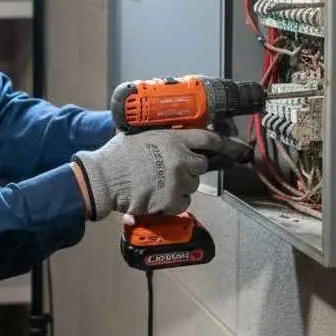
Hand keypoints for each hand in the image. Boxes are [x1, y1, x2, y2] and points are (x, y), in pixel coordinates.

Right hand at [72, 129, 248, 221]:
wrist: (104, 179)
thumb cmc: (116, 155)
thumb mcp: (137, 134)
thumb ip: (157, 136)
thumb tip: (161, 133)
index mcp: (173, 139)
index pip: (207, 138)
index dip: (221, 142)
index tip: (231, 145)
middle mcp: (180, 159)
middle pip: (201, 165)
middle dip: (191, 168)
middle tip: (174, 170)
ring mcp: (178, 181)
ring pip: (192, 185)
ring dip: (182, 186)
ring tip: (161, 184)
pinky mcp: (171, 201)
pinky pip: (183, 203)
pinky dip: (174, 202)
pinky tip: (159, 197)